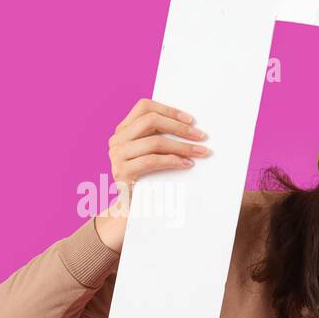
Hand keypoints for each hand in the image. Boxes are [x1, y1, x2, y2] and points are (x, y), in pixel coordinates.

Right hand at [96, 98, 211, 250]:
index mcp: (123, 130)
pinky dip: (173, 160)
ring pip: (154, 141)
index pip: (144, 107)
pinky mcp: (121, 172)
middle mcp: (116, 139)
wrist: (133, 210)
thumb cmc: (150, 180)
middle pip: (150, 120)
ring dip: (182, 146)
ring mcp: (116, 155)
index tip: (192, 120)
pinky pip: (152, 160)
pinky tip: (188, 164)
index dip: (169, 110)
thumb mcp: (153, 154)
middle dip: (179, 127)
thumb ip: (161, 138)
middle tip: (202, 136)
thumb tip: (193, 127)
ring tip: (201, 152)